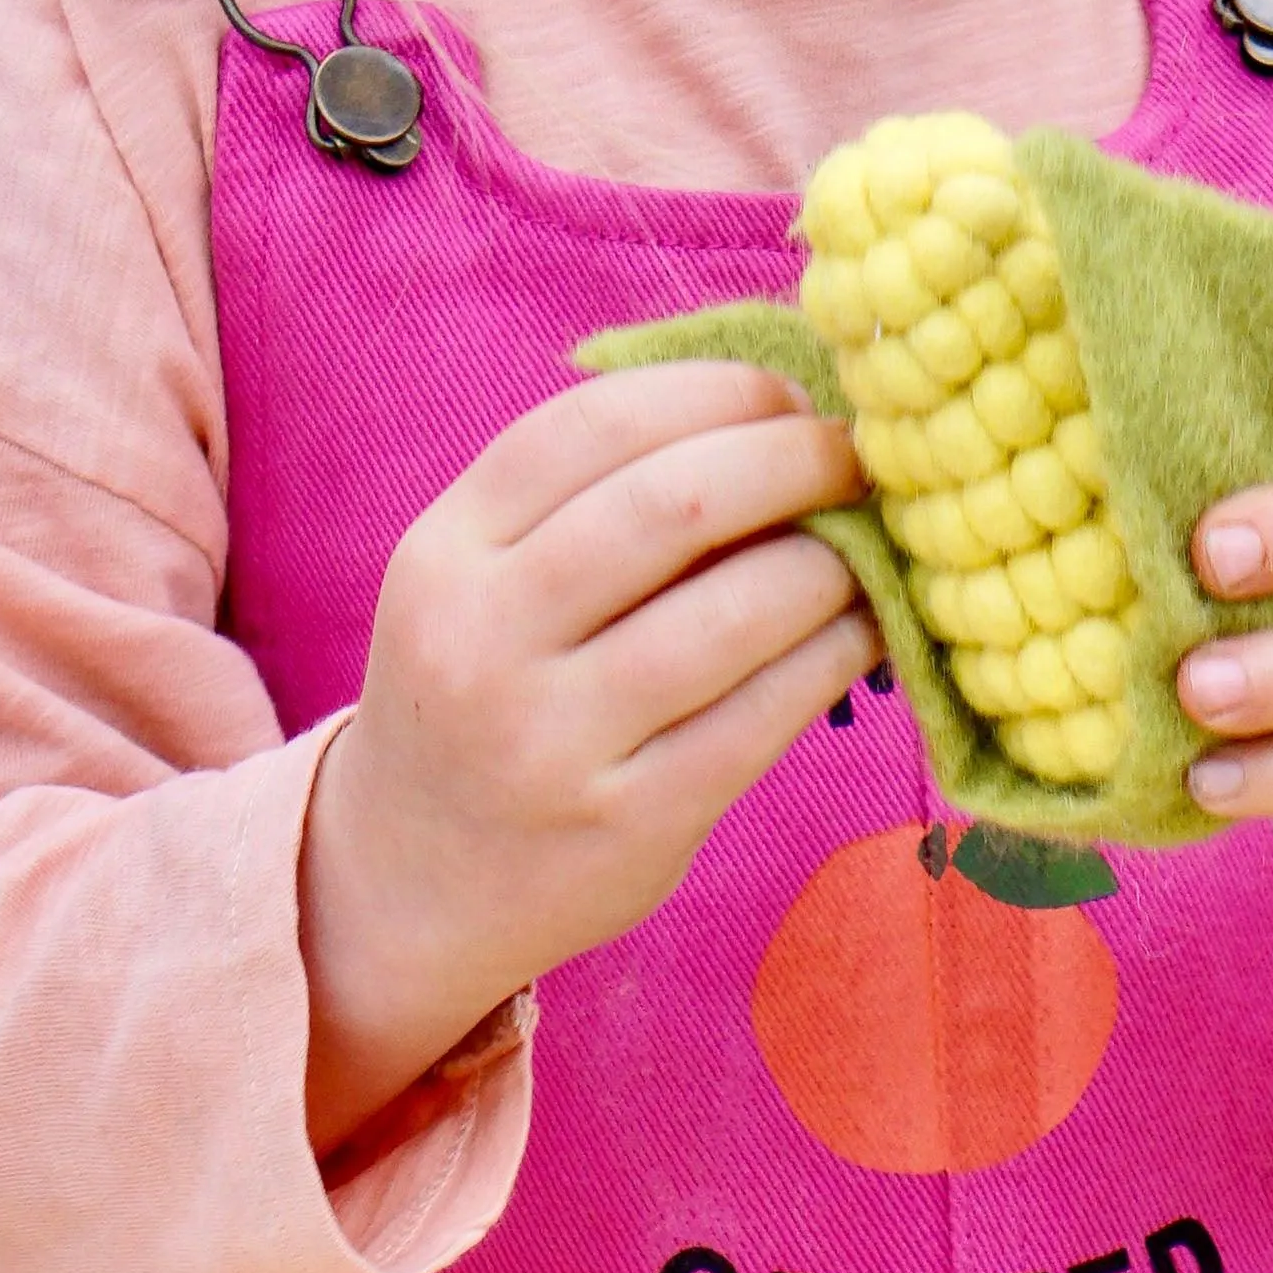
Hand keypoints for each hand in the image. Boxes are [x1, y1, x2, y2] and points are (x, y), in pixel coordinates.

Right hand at [300, 362, 874, 1146]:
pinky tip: (862, 630)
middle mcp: (484, 640)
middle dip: (792, 458)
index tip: (788, 394)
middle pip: (673, 503)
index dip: (714, 391)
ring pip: (737, 609)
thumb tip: (783, 412)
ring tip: (862, 549)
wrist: (411, 880)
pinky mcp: (631, 821)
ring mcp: (554, 739)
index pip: (593, 426)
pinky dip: (836, 651)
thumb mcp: (483, 582)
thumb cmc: (484, 693)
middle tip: (854, 455)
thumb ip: (592, 497)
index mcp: (446, 553)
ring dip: (830, 562)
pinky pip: (766, 711)